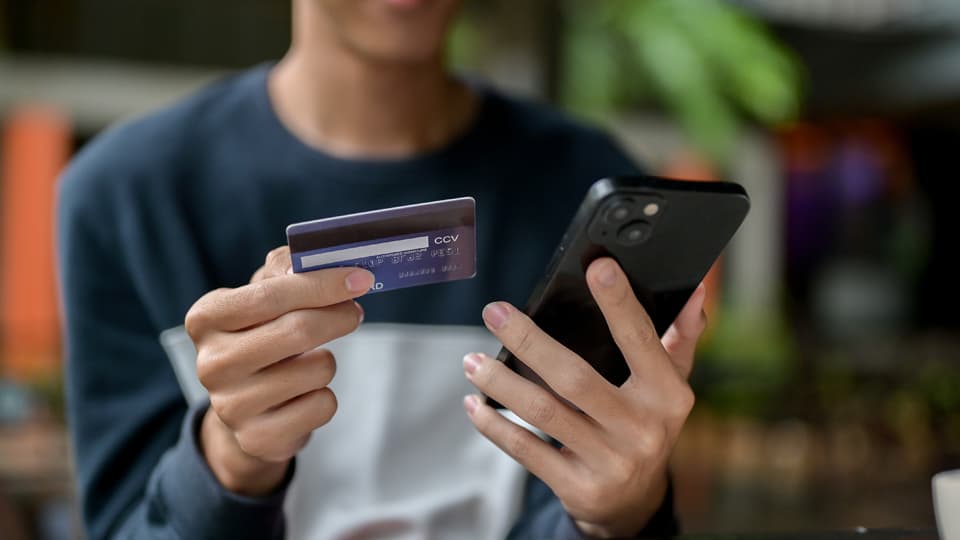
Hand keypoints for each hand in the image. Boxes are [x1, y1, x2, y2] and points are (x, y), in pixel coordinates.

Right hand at [184, 246, 371, 495]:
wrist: (244, 408)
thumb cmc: (260, 336)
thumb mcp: (261, 297)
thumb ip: (285, 270)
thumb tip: (313, 258)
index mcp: (206, 318)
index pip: (270, 294)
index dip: (320, 284)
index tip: (360, 277)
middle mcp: (211, 363)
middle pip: (297, 330)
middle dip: (338, 316)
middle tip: (355, 311)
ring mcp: (232, 406)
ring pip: (317, 370)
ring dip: (327, 361)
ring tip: (310, 362)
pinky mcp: (259, 438)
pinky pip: (322, 405)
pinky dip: (324, 396)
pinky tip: (303, 395)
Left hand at [463, 258, 705, 536]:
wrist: (634, 503)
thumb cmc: (647, 424)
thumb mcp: (671, 386)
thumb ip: (681, 338)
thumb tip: (696, 292)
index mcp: (667, 396)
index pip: (641, 341)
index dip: (620, 304)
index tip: (597, 267)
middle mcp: (641, 429)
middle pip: (575, 377)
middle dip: (529, 341)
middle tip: (494, 313)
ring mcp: (610, 461)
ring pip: (544, 412)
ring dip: (502, 384)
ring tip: (472, 361)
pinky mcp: (579, 487)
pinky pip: (528, 451)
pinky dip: (496, 426)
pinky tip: (476, 405)